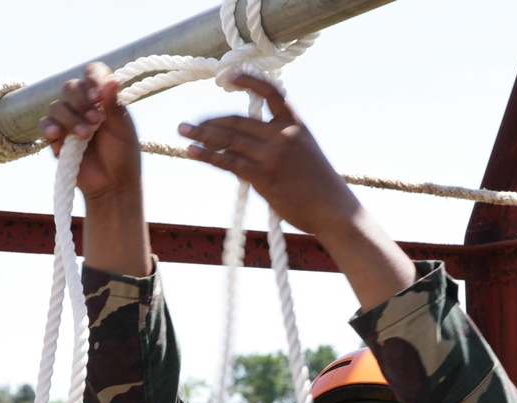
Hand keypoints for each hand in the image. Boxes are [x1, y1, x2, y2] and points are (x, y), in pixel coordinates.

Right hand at [41, 62, 149, 276]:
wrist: (113, 186)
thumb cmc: (123, 157)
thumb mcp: (124, 130)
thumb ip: (115, 105)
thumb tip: (112, 79)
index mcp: (103, 98)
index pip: (93, 73)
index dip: (92, 78)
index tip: (98, 94)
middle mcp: (84, 105)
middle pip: (71, 86)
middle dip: (81, 102)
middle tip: (96, 121)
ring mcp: (68, 120)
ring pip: (57, 105)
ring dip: (70, 118)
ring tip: (86, 135)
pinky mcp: (56, 138)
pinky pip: (45, 125)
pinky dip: (49, 127)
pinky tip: (57, 135)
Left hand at [177, 74, 360, 239]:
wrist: (333, 210)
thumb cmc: (320, 187)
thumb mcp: (305, 154)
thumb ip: (279, 144)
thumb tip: (245, 147)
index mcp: (295, 125)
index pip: (270, 93)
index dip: (249, 82)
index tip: (229, 77)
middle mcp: (282, 135)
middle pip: (237, 121)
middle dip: (209, 121)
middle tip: (190, 124)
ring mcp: (271, 155)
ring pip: (228, 139)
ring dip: (201, 134)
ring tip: (183, 131)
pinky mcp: (262, 176)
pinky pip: (228, 162)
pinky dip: (207, 155)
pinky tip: (192, 151)